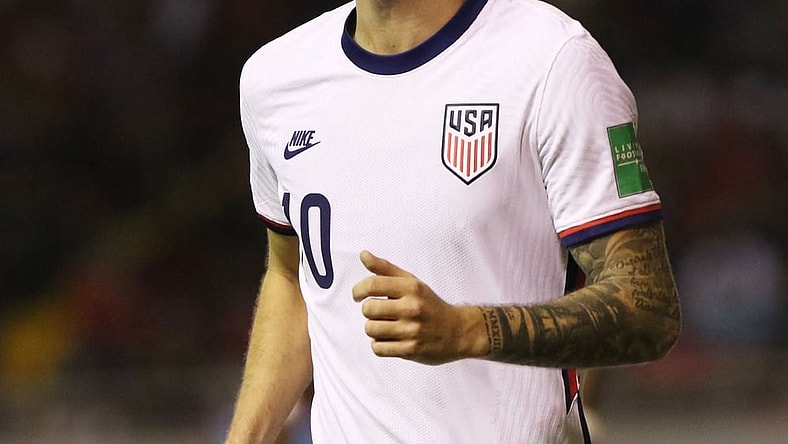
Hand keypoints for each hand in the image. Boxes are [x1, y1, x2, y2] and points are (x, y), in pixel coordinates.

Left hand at [351, 251, 485, 364]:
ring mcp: (412, 330)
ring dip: (373, 328)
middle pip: (368, 309)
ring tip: (385, 326)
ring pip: (371, 329)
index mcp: (411, 288)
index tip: (357, 296)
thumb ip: (385, 269)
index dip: (358, 290)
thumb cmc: (429, 304)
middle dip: (369, 311)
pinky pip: (378, 348)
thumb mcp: (411, 282)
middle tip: (379, 312)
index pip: (372, 285)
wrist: (458, 331)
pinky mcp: (411, 350)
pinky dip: (379, 345)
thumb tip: (363, 254)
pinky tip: (389, 340)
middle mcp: (412, 308)